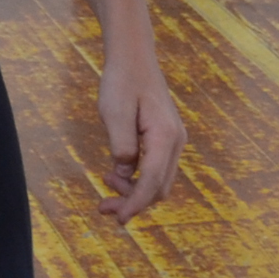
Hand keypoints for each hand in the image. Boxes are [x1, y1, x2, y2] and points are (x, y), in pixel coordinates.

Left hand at [91, 52, 184, 225]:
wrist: (134, 57)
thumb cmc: (122, 81)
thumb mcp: (114, 114)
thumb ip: (121, 147)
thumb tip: (123, 173)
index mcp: (164, 136)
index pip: (151, 182)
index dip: (135, 204)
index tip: (118, 220)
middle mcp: (174, 141)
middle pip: (158, 187)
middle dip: (133, 202)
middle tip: (103, 206)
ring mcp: (172, 140)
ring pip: (158, 180)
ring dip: (134, 191)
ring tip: (106, 185)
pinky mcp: (165, 138)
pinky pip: (155, 168)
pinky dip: (137, 178)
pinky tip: (116, 173)